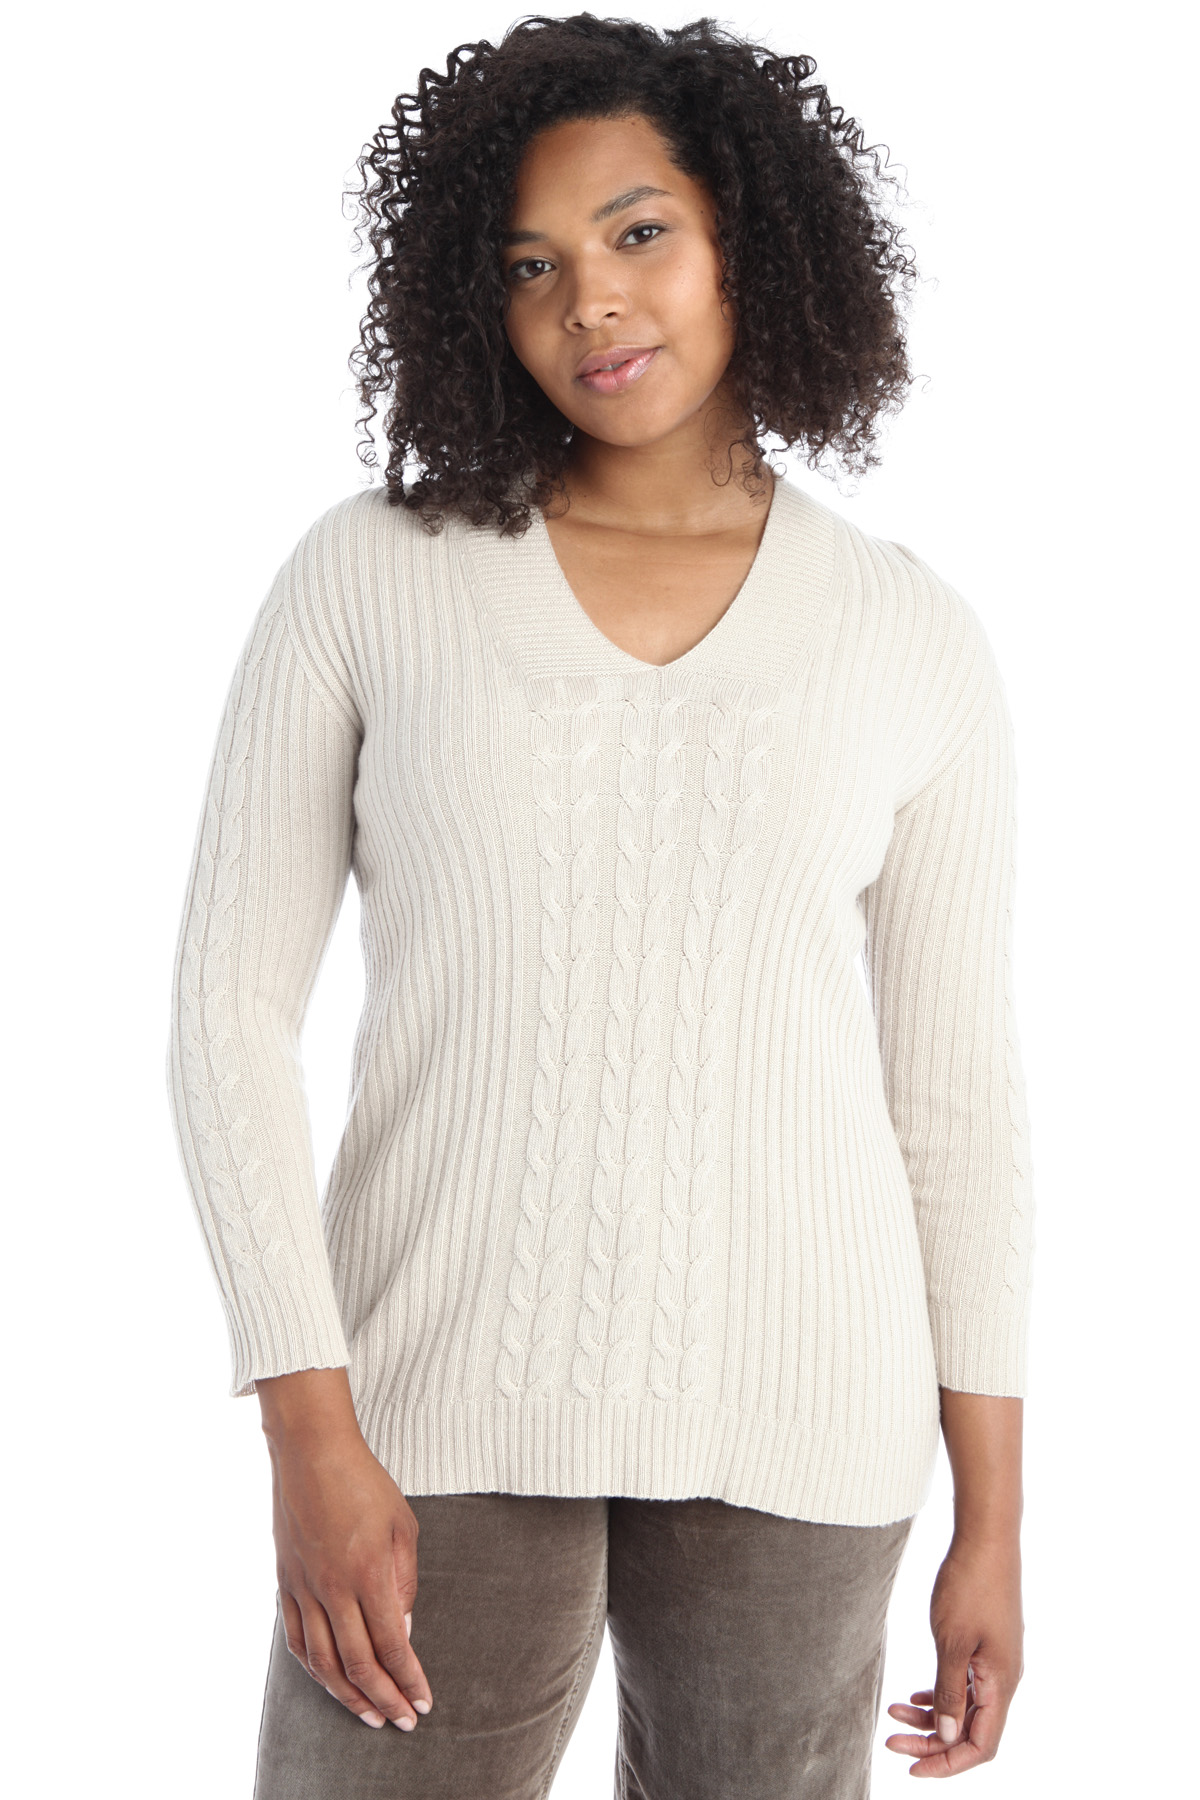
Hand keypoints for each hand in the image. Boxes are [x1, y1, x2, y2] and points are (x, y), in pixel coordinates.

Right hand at [260, 1373, 433, 1731]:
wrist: (311, 1452)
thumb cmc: (364, 1482)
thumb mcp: (403, 1525)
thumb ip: (405, 1581)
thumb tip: (403, 1631)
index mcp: (369, 1571)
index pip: (392, 1644)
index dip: (409, 1679)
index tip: (423, 1701)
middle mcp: (333, 1587)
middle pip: (359, 1663)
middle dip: (384, 1699)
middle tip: (403, 1721)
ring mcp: (304, 1588)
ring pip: (323, 1662)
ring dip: (348, 1696)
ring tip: (370, 1715)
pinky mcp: (285, 1583)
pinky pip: (297, 1640)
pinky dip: (314, 1669)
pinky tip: (331, 1681)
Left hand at [884, 1533, 1022, 1776]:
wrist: (987, 1538)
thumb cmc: (970, 1585)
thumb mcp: (952, 1642)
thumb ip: (949, 1692)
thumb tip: (946, 1738)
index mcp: (1002, 1684)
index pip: (981, 1746)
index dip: (949, 1763)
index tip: (913, 1768)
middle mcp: (1004, 1679)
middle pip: (971, 1731)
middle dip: (932, 1743)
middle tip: (891, 1743)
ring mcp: (996, 1662)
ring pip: (965, 1707)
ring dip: (931, 1718)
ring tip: (893, 1714)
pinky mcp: (987, 1645)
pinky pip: (965, 1684)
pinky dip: (939, 1694)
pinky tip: (914, 1698)